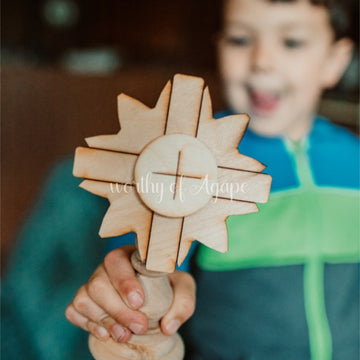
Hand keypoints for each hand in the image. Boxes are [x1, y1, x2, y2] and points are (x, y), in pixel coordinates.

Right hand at [65, 245, 195, 342]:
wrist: (156, 299)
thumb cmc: (168, 287)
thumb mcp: (183, 288)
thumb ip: (183, 302)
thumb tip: (168, 326)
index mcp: (129, 255)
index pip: (116, 260)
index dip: (124, 281)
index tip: (139, 302)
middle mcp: (107, 268)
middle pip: (98, 284)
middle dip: (118, 310)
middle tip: (140, 327)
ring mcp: (92, 284)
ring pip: (84, 298)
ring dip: (104, 321)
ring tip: (124, 335)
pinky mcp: (84, 302)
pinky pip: (73, 311)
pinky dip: (87, 324)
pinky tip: (106, 333)